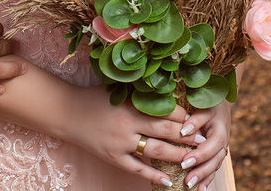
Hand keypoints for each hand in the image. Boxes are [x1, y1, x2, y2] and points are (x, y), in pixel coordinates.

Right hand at [62, 86, 199, 186]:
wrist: (67, 113)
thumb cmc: (94, 98)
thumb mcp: (118, 91)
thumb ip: (140, 94)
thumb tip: (167, 93)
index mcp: (130, 105)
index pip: (165, 111)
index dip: (184, 116)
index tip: (197, 118)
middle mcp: (128, 125)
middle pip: (165, 132)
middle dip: (186, 137)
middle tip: (203, 140)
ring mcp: (120, 144)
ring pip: (155, 152)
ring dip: (177, 156)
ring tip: (193, 157)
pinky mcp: (113, 157)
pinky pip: (138, 168)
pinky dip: (154, 175)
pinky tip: (169, 180)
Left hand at [173, 101, 232, 189]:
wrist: (220, 104)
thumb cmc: (208, 104)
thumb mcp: (204, 108)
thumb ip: (195, 119)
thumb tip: (184, 131)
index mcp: (220, 131)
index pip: (211, 146)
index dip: (199, 154)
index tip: (184, 161)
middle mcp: (223, 142)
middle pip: (214, 160)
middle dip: (201, 171)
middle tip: (187, 180)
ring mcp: (221, 149)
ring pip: (214, 166)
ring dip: (203, 177)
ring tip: (190, 186)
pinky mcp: (216, 154)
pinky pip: (213, 168)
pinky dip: (207, 179)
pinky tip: (200, 189)